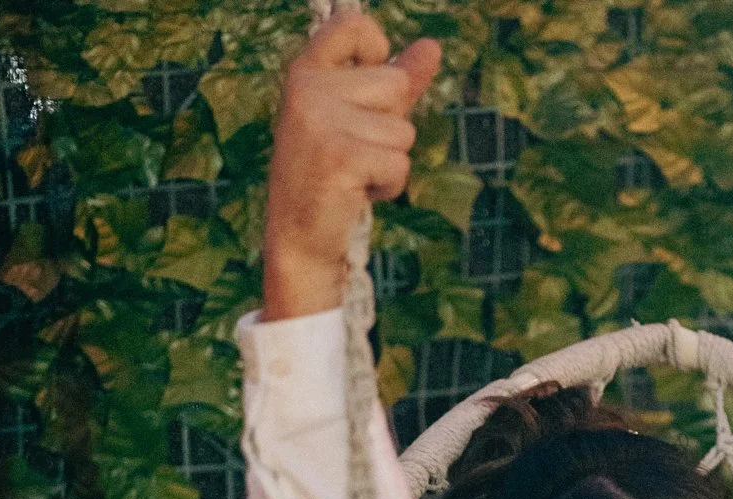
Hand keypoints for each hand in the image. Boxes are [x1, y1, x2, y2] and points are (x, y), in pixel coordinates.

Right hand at [263, 14, 441, 320]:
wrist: (300, 239)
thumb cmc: (332, 177)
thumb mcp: (360, 120)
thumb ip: (396, 82)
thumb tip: (432, 48)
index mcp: (307, 70)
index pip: (356, 25)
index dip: (379, 53)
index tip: (370, 86)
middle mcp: (307, 87)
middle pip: (396, 84)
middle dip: (391, 126)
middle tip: (355, 152)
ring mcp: (319, 120)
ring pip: (402, 131)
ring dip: (390, 161)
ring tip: (354, 175)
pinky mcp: (339, 156)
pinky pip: (399, 164)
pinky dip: (389, 186)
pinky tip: (357, 192)